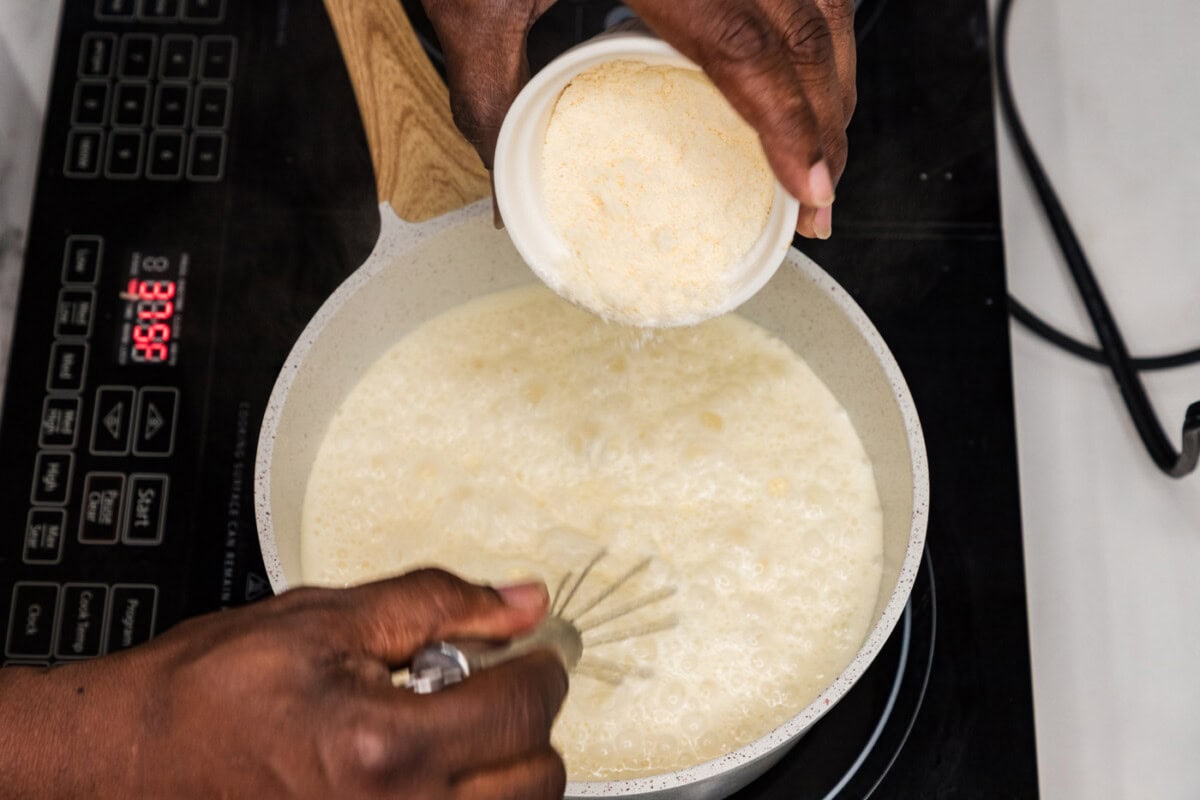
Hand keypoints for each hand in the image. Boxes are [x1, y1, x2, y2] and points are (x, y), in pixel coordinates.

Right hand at [0, 570, 566, 798]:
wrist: (134, 756)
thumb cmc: (209, 693)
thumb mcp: (327, 619)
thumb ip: (438, 604)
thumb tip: (521, 601)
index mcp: (385, 749)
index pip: (523, 710)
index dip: (540, 666)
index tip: (530, 649)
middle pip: (535, 780)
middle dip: (527, 722)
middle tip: (486, 685)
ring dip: (503, 768)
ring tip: (447, 729)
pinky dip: (464, 796)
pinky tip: (426, 768)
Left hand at [420, 0, 855, 238]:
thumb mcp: (474, 3)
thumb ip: (491, 94)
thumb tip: (507, 196)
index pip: (744, 47)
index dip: (787, 122)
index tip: (807, 187)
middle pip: (804, 29)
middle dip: (825, 123)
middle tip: (818, 201)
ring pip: (822, 0)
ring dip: (834, 81)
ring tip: (823, 153)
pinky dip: (821, 33)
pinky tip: (814, 78)